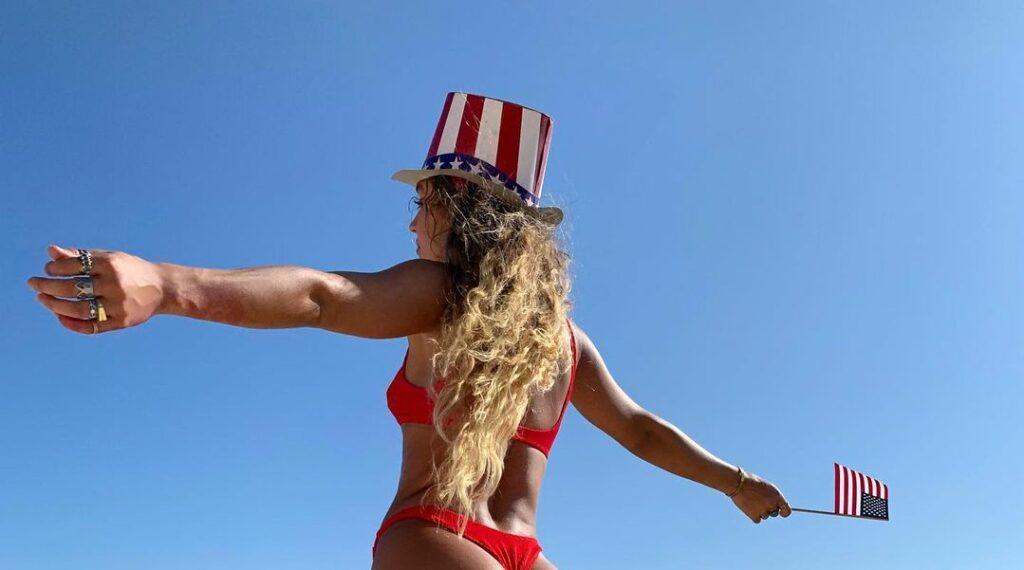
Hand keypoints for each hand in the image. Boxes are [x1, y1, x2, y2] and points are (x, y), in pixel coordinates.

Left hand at [26, 244, 165, 333]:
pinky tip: (60, 316)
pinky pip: (91, 327)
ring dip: (55, 305)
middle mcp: (115, 284)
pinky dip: (72, 324)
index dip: (55, 268)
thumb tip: (50, 251)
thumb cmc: (131, 270)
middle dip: (48, 286)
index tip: (48, 270)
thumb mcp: (109, 258)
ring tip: (43, 299)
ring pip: (78, 309)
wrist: (163, 287)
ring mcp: (118, 305)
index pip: (74, 266)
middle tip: (34, 284)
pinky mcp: (121, 321)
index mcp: (112, 264)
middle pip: (72, 288)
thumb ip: (80, 257)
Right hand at [729, 469, 791, 523]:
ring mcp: (764, 511)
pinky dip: (753, 515)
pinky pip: (757, 520)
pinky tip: (748, 506)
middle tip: (758, 501)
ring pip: (765, 516)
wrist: (738, 483)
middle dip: (768, 509)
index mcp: (777, 496)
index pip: (787, 510)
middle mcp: (772, 504)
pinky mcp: (755, 516)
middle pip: (774, 513)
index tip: (781, 513)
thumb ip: (772, 497)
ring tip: (751, 501)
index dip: (784, 512)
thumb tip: (776, 505)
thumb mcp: (766, 487)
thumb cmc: (751, 482)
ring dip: (759, 511)